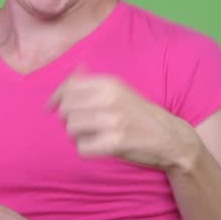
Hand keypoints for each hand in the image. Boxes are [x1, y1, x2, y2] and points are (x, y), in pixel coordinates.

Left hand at [49, 71, 200, 170]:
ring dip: (77, 135)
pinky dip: (87, 149)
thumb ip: (94, 82)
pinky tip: (99, 146)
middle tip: (82, 124)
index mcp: (110, 83)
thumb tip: (73, 70)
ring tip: (93, 135)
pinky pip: (82, 148)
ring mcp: (113, 121)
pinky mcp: (115, 143)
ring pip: (71, 128)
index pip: (69, 88)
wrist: (169, 137)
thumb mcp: (120, 90)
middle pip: (66, 109)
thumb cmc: (138, 113)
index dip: (56, 98)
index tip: (51, 107)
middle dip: (69, 118)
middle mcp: (110, 99)